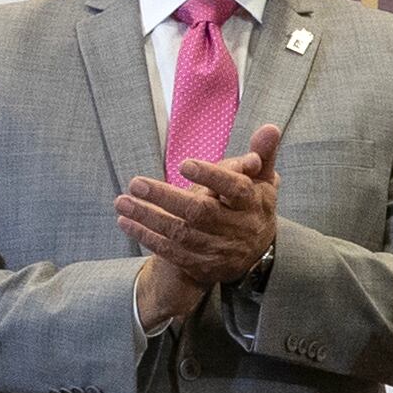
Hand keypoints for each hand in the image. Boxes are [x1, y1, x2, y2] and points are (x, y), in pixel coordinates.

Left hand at [123, 122, 288, 328]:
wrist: (253, 252)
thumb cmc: (252, 205)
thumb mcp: (262, 179)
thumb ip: (263, 153)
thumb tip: (270, 127)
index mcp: (253, 202)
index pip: (235, 188)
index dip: (210, 176)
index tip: (184, 165)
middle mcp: (238, 228)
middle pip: (201, 213)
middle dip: (166, 197)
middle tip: (136, 182)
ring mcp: (219, 249)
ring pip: (180, 233)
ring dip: (148, 217)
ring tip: (122, 202)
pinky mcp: (202, 265)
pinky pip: (171, 252)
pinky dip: (147, 237)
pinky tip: (126, 222)